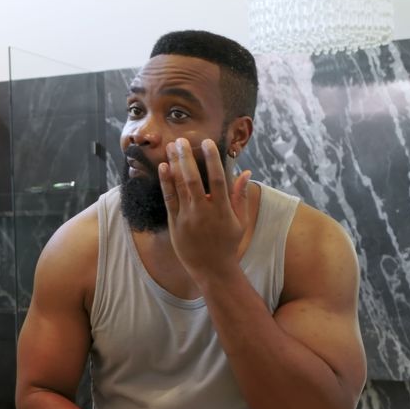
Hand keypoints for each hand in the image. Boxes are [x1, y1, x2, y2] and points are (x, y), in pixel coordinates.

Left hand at [158, 138, 251, 279]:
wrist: (211, 269)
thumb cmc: (227, 243)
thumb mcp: (240, 221)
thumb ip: (240, 196)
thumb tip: (245, 172)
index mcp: (222, 210)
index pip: (217, 179)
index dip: (212, 159)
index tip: (207, 142)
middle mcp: (204, 212)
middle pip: (193, 180)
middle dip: (186, 158)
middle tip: (182, 139)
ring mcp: (187, 217)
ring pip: (179, 187)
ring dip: (174, 165)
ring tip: (171, 147)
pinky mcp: (175, 223)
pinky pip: (169, 199)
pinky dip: (166, 183)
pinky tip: (163, 168)